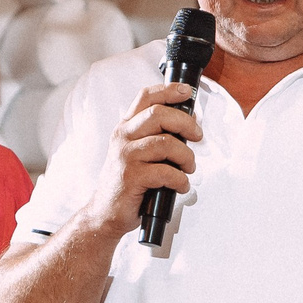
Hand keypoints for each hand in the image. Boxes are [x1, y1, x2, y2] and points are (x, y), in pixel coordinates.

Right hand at [81, 82, 201, 241]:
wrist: (105, 212)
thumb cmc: (126, 183)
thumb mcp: (136, 152)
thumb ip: (155, 136)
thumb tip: (187, 125)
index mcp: (126, 127)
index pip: (146, 97)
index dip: (168, 90)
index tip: (186, 93)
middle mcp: (123, 137)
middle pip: (159, 114)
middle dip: (186, 123)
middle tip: (197, 136)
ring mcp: (126, 156)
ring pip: (167, 143)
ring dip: (186, 156)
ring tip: (188, 168)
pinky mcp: (131, 177)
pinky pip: (166, 172)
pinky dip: (180, 180)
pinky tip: (179, 186)